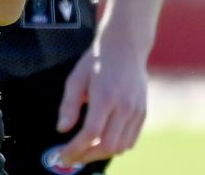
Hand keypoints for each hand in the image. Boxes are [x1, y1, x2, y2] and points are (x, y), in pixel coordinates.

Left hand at [53, 38, 148, 166]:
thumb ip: (69, 106)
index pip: (91, 133)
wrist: (126, 46)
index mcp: (105, 96)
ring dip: (101, 154)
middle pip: (107, 145)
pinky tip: (101, 144)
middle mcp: (124, 106)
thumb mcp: (76, 78)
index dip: (76, 148)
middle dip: (87, 156)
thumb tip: (62, 129)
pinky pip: (131, 140)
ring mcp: (136, 110)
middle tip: (71, 157)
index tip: (62, 155)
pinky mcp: (143, 112)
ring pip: (121, 147)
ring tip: (84, 152)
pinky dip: (116, 147)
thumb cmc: (97, 61)